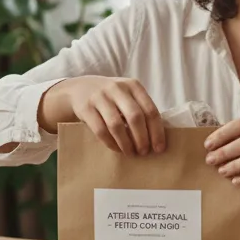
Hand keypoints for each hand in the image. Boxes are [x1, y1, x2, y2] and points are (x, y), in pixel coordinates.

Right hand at [50, 76, 165, 154]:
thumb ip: (140, 109)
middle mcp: (117, 89)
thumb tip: (156, 138)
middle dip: (142, 138)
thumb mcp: (127, 95)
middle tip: (144, 152)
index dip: (157, 131)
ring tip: (131, 153)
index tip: (159, 148)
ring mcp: (100, 97)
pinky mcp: (86, 108)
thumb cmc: (112, 97)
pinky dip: (111, 143)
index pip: (150, 110)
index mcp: (133, 85)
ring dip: (126, 143)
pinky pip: (101, 130)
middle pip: (135, 117)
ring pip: (117, 125)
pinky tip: (117, 149)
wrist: (80, 88)